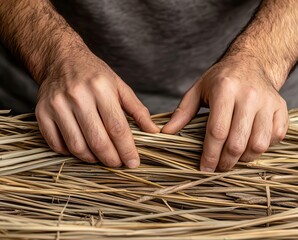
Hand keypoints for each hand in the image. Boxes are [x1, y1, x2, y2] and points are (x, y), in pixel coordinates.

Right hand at [36, 48, 158, 167]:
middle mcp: (78, 96)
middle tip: (118, 164)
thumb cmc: (95, 75)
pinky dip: (70, 153)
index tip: (134, 163)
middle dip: (111, 158)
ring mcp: (57, 105)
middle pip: (98, 139)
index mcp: (101, 88)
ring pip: (77, 145)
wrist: (62, 59)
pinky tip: (82, 149)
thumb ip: (137, 110)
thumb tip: (153, 131)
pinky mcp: (42, 112)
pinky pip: (56, 143)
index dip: (127, 149)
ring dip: (92, 158)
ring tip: (101, 157)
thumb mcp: (120, 86)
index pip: (117, 127)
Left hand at [162, 57, 288, 171]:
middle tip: (218, 167)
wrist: (251, 62)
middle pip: (238, 142)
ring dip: (245, 159)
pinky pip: (276, 137)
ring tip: (234, 158)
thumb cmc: (220, 79)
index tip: (204, 168)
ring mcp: (268, 102)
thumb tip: (166, 133)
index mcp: (225, 90)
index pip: (217, 131)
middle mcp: (249, 96)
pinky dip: (263, 148)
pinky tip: (250, 145)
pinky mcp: (281, 108)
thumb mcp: (198, 90)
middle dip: (225, 162)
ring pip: (259, 144)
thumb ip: (182, 112)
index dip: (210, 155)